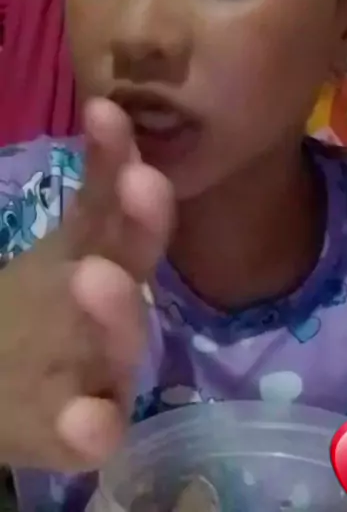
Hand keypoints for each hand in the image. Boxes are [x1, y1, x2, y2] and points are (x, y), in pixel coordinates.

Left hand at [0, 98, 174, 471]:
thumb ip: (101, 177)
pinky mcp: (85, 428)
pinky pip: (93, 430)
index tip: (103, 112)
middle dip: (141, 223)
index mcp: (99, 247)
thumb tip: (107, 106)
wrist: (9, 375)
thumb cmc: (41, 302)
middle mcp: (112, 297)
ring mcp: (102, 365)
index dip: (111, 157)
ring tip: (97, 278)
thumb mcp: (72, 237)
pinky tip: (88, 422)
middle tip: (145, 183)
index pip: (108, 195)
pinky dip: (93, 425)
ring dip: (115, 313)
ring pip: (117, 342)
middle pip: (131, 260)